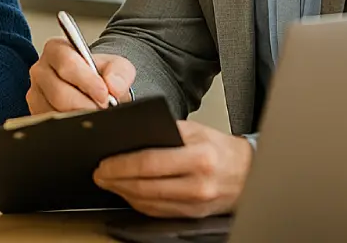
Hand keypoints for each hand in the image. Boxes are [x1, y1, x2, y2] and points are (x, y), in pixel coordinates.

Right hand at [27, 37, 134, 113]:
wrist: (94, 90)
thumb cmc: (100, 75)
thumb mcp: (117, 67)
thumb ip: (119, 72)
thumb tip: (113, 86)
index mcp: (56, 50)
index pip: (67, 64)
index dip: (87, 81)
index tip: (104, 94)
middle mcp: (40, 70)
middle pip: (59, 92)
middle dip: (85, 104)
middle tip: (102, 109)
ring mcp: (35, 93)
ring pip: (54, 111)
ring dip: (78, 117)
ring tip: (93, 113)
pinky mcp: (36, 113)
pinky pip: (51, 123)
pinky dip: (70, 126)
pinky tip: (81, 120)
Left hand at [93, 120, 252, 217]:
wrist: (248, 173)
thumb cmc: (219, 149)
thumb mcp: (195, 130)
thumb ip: (164, 131)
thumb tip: (130, 133)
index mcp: (199, 158)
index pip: (149, 162)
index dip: (121, 164)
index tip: (103, 163)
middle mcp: (198, 184)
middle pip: (144, 186)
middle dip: (115, 180)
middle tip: (99, 174)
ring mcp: (196, 203)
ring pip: (148, 202)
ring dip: (123, 193)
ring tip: (108, 182)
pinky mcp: (193, 215)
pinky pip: (158, 211)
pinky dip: (138, 202)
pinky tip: (128, 193)